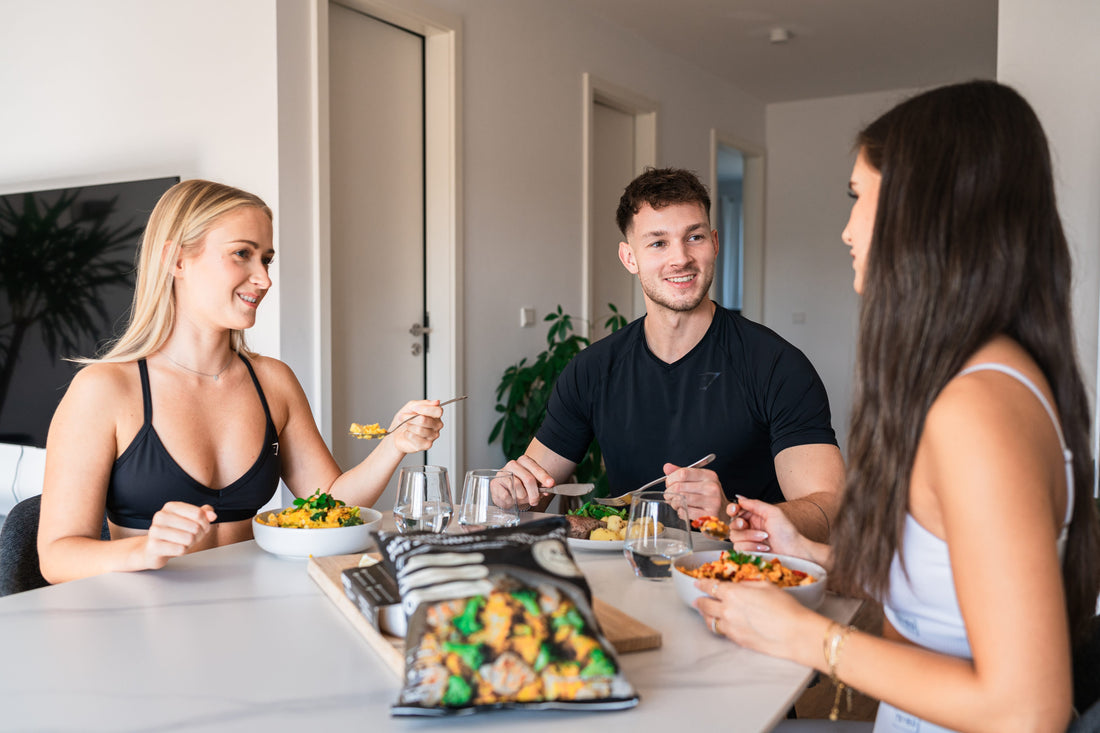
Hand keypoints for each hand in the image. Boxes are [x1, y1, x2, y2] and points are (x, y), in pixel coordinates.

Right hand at [141, 502, 216, 568]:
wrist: (152, 549)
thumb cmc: (174, 533)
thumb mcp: (189, 519)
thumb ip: (203, 514)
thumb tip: (212, 515)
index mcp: (171, 506)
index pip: (198, 513)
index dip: (205, 523)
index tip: (202, 527)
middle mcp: (161, 516)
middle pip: (195, 527)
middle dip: (198, 535)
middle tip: (192, 537)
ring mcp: (155, 531)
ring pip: (189, 539)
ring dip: (191, 543)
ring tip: (183, 542)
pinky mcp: (154, 546)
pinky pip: (180, 549)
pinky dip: (182, 551)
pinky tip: (175, 548)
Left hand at [387, 400, 443, 453]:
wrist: (396, 433)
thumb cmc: (405, 420)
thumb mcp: (411, 406)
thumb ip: (424, 403)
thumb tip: (437, 402)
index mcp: (435, 415)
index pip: (438, 411)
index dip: (425, 409)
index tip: (415, 408)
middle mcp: (437, 425)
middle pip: (425, 420)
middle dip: (410, 418)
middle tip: (403, 417)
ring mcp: (433, 436)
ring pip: (419, 429)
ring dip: (409, 426)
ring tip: (407, 426)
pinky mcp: (427, 445)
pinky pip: (416, 438)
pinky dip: (408, 434)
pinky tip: (408, 434)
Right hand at [501, 455, 555, 506]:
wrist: (507, 495)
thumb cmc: (522, 488)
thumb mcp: (534, 486)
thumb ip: (542, 486)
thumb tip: (547, 489)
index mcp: (524, 461)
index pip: (535, 467)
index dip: (544, 476)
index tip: (551, 484)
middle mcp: (513, 465)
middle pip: (528, 478)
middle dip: (534, 493)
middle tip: (536, 501)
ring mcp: (502, 473)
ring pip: (517, 486)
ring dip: (522, 497)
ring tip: (522, 499)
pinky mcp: (495, 484)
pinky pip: (506, 495)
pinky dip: (511, 501)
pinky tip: (512, 500)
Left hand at [664, 463, 723, 519]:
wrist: (724, 512)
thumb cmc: (708, 495)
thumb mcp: (698, 481)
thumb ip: (683, 473)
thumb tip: (667, 467)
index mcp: (709, 476)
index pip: (683, 473)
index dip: (671, 479)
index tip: (668, 483)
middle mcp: (712, 487)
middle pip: (679, 487)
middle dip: (669, 492)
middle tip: (669, 495)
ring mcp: (712, 502)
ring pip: (681, 500)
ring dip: (673, 502)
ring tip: (675, 503)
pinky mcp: (709, 515)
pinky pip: (685, 512)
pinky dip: (680, 511)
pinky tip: (683, 510)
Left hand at [693, 576, 815, 659]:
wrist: (795, 634)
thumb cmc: (786, 609)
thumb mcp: (766, 586)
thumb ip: (748, 584)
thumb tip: (740, 586)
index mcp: (733, 593)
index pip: (710, 586)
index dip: (702, 584)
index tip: (698, 583)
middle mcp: (727, 610)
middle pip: (705, 604)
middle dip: (700, 600)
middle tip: (698, 599)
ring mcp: (731, 627)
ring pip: (710, 621)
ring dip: (706, 615)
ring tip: (705, 613)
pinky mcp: (737, 640)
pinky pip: (721, 632)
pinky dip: (718, 626)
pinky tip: (721, 624)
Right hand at [727, 495, 807, 555]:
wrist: (793, 551)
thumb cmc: (787, 532)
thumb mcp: (773, 512)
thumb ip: (755, 504)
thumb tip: (740, 498)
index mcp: (754, 516)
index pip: (736, 511)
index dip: (732, 510)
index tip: (735, 510)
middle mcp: (749, 527)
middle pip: (732, 524)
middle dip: (739, 525)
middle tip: (746, 525)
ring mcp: (748, 540)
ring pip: (734, 537)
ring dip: (750, 537)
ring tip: (764, 537)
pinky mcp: (748, 552)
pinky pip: (739, 548)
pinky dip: (752, 546)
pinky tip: (763, 547)